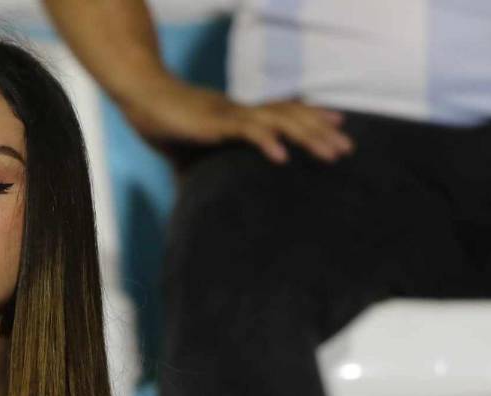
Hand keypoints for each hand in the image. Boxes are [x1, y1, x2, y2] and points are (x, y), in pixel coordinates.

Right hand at [119, 78, 352, 163]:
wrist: (141, 98)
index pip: (283, 113)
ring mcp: (231, 115)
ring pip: (280, 121)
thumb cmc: (163, 122)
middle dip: (322, 130)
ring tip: (331, 153)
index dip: (311, 117)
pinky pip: (247, 130)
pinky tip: (282, 157)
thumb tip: (190, 202)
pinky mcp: (216, 122)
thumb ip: (194, 173)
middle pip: (291, 116)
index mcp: (239, 116)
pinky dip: (266, 142)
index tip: (338, 125)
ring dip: (308, 136)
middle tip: (348, 148)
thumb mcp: (186, 152)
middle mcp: (242, 111)